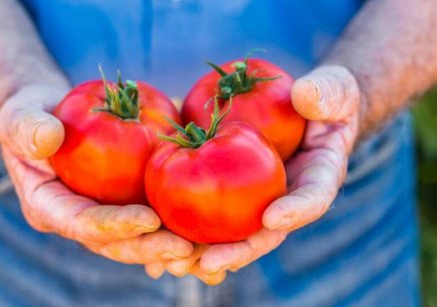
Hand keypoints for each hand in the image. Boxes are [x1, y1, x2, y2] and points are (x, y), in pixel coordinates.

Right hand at [0, 85, 192, 264]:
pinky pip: (153, 221)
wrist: (51, 119)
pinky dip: (179, 228)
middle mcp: (79, 220)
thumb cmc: (32, 117)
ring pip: (139, 240)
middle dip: (151, 248)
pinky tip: (208, 234)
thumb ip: (27, 128)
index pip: (82, 223)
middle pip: (116, 243)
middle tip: (186, 249)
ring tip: (207, 250)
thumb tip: (47, 137)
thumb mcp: (21, 117)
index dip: (115, 225)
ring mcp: (104, 216)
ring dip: (171, 248)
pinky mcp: (124, 205)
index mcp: (50, 207)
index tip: (149, 220)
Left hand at [146, 65, 360, 283]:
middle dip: (238, 250)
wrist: (304, 110)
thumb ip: (328, 93)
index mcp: (319, 177)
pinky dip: (190, 227)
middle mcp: (288, 197)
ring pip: (235, 231)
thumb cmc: (325, 100)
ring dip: (206, 251)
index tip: (272, 218)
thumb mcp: (335, 90)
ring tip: (174, 263)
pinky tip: (160, 237)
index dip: (295, 211)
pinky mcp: (235, 191)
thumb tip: (307, 94)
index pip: (312, 199)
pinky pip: (213, 211)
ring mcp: (260, 198)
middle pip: (265, 232)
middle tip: (208, 262)